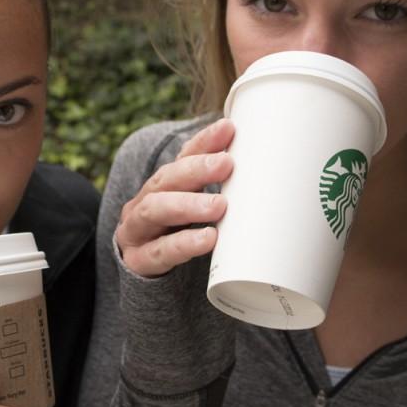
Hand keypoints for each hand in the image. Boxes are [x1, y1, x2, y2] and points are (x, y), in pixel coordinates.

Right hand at [116, 118, 234, 277]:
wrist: (147, 277)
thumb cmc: (180, 237)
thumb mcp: (199, 212)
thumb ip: (223, 194)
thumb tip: (269, 172)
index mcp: (162, 185)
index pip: (181, 157)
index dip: (203, 142)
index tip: (228, 129)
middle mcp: (144, 201)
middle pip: (165, 179)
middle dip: (195, 170)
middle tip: (226, 164)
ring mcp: (136, 230)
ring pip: (154, 210)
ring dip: (187, 205)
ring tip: (218, 206)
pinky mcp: (139, 260)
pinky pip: (160, 251)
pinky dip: (183, 244)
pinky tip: (207, 239)